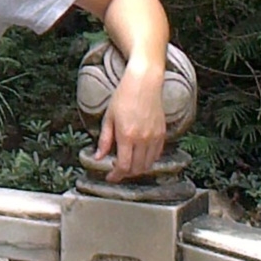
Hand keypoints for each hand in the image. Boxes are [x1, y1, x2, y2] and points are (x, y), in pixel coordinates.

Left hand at [96, 59, 166, 180]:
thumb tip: (98, 157)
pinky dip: (148, 160)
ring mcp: (154, 136)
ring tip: (128, 164)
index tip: (110, 178)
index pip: (123, 166)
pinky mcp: (162, 133)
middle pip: (136, 168)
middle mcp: (142, 139)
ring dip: (138, 169)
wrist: (144, 82)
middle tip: (117, 171)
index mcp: (126, 136)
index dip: (116, 176)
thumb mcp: (108, 118)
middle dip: (126, 174)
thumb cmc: (124, 96)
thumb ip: (104, 140)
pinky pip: (157, 154)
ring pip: (148, 164)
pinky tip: (140, 156)